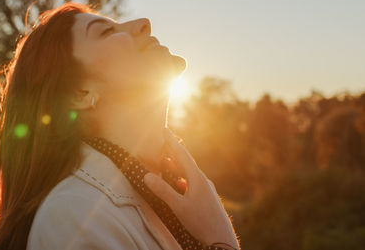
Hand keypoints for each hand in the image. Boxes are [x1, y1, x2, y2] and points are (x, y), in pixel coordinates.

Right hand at [143, 127, 239, 248]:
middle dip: (174, 151)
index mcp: (197, 178)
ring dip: (177, 166)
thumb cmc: (201, 222)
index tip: (164, 129)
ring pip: (189, 173)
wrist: (222, 240)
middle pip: (186, 162)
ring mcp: (206, 190)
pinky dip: (182, 179)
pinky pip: (193, 183)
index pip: (182, 155)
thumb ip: (163, 191)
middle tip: (164, 139)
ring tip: (167, 160)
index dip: (171, 142)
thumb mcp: (179, 206)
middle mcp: (203, 181)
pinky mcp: (207, 199)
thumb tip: (147, 175)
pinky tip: (179, 184)